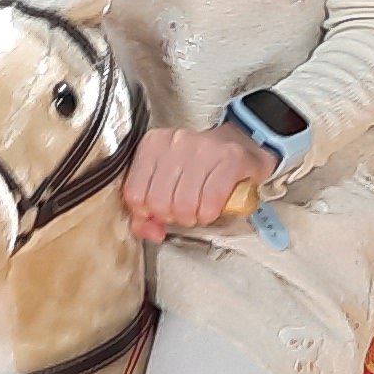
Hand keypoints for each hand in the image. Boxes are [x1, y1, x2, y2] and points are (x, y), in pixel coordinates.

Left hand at [123, 124, 265, 245]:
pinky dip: (210, 213)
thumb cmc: (199, 164)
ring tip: (198, 208)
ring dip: (192, 217)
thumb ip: (147, 210)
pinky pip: (210, 202)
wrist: (239, 142)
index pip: (134, 194)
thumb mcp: (166, 180)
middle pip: (159, 203)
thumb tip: (150, 231)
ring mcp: (203, 148)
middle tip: (182, 211)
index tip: (159, 213)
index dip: (147, 214)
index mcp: (153, 144)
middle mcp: (175, 142)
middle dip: (172, 216)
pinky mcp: (229, 159)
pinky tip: (211, 207)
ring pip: (184, 205)